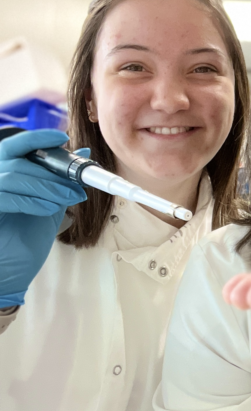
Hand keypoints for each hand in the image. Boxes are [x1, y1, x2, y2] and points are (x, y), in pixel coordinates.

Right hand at [0, 129, 87, 306]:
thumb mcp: (48, 203)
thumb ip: (61, 179)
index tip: (63, 138)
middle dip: (54, 171)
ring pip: (14, 176)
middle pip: (20, 161)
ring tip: (70, 199)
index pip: (16, 144)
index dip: (38, 137)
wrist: (6, 273)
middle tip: (77, 185)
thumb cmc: (23, 236)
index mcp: (4, 171)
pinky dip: (30, 200)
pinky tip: (48, 209)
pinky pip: (4, 196)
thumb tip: (83, 154)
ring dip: (48, 187)